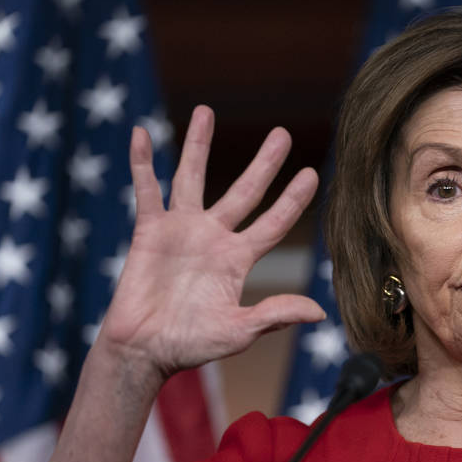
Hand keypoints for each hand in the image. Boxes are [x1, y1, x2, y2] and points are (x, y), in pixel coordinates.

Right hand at [99, 106, 324, 376]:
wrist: (143, 351)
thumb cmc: (191, 344)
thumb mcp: (238, 331)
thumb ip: (274, 315)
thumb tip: (318, 313)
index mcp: (238, 258)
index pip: (274, 222)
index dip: (292, 199)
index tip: (312, 173)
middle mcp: (214, 237)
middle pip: (244, 191)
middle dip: (263, 163)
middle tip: (282, 133)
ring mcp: (181, 230)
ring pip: (192, 177)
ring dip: (198, 145)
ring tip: (207, 110)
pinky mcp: (149, 231)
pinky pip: (146, 189)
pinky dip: (143, 162)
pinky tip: (143, 133)